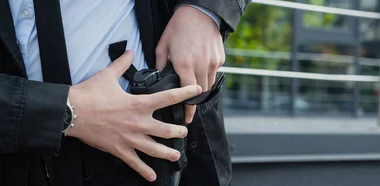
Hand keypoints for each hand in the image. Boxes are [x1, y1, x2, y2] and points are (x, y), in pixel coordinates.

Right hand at [66, 50, 201, 181]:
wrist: (73, 112)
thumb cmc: (89, 94)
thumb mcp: (108, 75)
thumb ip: (122, 64)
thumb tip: (128, 52)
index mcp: (138, 104)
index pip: (168, 98)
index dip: (185, 94)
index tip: (196, 91)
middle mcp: (138, 122)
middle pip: (166, 130)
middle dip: (178, 131)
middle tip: (183, 132)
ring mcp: (129, 138)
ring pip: (155, 149)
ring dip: (168, 153)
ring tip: (176, 155)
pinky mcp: (119, 149)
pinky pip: (135, 162)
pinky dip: (144, 171)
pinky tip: (152, 177)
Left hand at [155, 5, 224, 123]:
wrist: (199, 12)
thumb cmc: (179, 26)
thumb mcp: (163, 45)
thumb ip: (160, 64)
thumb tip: (158, 77)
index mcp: (185, 65)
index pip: (187, 94)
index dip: (188, 109)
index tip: (187, 118)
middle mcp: (201, 66)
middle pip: (200, 93)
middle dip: (194, 100)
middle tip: (188, 106)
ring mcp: (213, 62)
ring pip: (209, 84)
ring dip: (201, 87)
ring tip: (193, 85)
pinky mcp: (220, 58)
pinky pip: (214, 72)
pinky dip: (207, 74)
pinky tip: (200, 68)